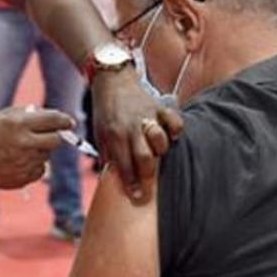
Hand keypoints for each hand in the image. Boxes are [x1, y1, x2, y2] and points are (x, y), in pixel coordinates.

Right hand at [0, 107, 72, 188]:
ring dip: (39, 150)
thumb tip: (57, 119)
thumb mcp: (5, 116)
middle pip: (56, 140)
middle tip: (51, 135)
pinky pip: (41, 169)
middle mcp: (24, 143)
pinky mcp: (24, 178)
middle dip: (56, 136)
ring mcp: (24, 162)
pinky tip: (17, 161)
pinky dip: (34, 165)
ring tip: (20, 149)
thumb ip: (31, 114)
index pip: (53, 120)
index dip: (65, 120)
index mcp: (18, 124)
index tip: (70, 122)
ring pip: (47, 155)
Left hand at [91, 67, 183, 199]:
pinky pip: (174, 121)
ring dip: (160, 151)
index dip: (131, 184)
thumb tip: (111, 178)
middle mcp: (132, 127)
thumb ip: (107, 154)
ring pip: (160, 140)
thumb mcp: (99, 133)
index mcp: (114, 135)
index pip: (124, 165)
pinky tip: (172, 136)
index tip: (136, 196)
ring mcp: (147, 117)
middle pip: (145, 157)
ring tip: (157, 155)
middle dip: (148, 176)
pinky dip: (176, 130)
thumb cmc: (106, 110)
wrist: (112, 80)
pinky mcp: (159, 107)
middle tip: (149, 188)